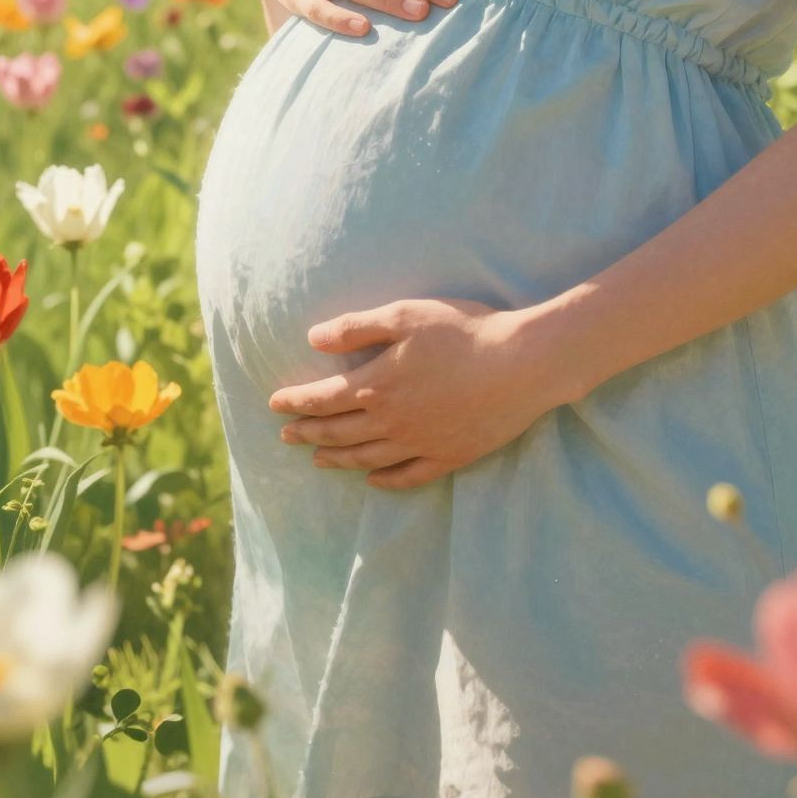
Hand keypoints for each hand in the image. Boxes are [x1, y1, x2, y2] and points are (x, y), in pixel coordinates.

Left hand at [268, 296, 558, 489]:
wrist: (521, 364)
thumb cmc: (463, 331)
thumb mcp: (404, 316)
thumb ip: (355, 328)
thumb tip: (312, 338)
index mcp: (376, 385)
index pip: (323, 399)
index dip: (296, 402)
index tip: (275, 405)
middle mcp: (392, 422)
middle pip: (339, 433)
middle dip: (308, 433)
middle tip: (286, 436)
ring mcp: (421, 444)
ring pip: (368, 458)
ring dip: (338, 459)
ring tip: (318, 461)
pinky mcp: (449, 456)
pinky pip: (408, 476)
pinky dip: (385, 481)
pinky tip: (374, 481)